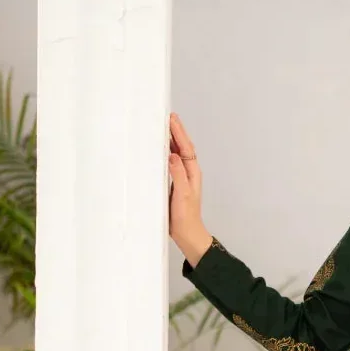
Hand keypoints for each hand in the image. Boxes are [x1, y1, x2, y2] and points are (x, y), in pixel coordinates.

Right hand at [168, 113, 212, 264]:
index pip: (186, 147)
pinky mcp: (173, 184)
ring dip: (170, 140)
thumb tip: (173, 155)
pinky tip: (157, 150)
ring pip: (176, 154)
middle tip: (166, 116)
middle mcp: (188, 172)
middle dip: (174, 131)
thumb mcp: (183, 194)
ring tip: (162, 127)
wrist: (186, 234)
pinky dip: (164, 153)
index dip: (178, 132)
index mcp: (192, 172)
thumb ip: (178, 174)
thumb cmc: (185, 217)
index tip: (171, 118)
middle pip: (182, 147)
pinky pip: (169, 163)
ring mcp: (181, 178)